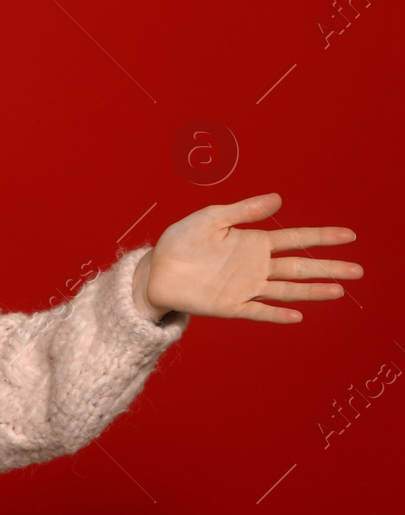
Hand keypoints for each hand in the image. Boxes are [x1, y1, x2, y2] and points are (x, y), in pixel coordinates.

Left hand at [133, 192, 360, 323]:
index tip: (348, 235)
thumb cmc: (182, 241)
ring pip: (286, 289)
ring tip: (339, 291)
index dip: (321, 237)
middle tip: (358, 269)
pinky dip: (276, 313)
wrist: (156, 270)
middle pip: (299, 266)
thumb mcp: (210, 218)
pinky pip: (259, 311)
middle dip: (328, 267)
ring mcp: (245, 288)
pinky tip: (297, 315)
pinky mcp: (231, 306)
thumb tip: (278, 198)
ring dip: (312, 291)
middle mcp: (255, 266)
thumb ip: (243, 210)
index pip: (294, 239)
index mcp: (252, 242)